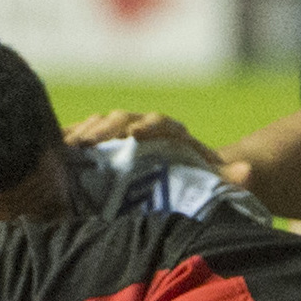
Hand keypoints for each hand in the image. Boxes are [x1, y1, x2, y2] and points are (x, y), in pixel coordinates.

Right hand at [62, 108, 218, 167]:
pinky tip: (51, 154)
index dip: (147, 125)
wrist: (186, 178)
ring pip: (98, 126)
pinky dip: (67, 142)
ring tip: (64, 148)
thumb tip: (249, 172)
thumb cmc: (203, 181)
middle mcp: (143, 127)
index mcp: (171, 133)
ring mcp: (119, 135)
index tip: (136, 134)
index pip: (159, 123)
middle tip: (87, 142)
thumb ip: (232, 178)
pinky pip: (81, 139)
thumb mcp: (221, 181)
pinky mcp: (101, 148)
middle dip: (104, 128)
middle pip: (121, 119)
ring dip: (81, 134)